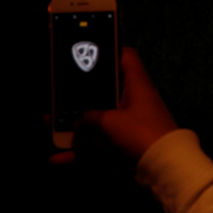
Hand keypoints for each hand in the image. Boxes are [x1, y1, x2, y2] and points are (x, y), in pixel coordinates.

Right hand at [49, 47, 178, 164]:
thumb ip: (89, 118)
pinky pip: (98, 145)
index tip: (90, 46)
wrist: (164, 166)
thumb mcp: (111, 121)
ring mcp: (129, 123)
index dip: (110, 48)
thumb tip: (78, 123)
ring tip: (47, 122)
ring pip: (97, 119)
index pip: (126, 56)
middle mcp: (133, 100)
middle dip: (81, 92)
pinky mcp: (125, 144)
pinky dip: (80, 151)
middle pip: (105, 89)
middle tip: (57, 89)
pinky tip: (57, 158)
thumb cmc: (141, 133)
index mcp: (136, 84)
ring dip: (74, 124)